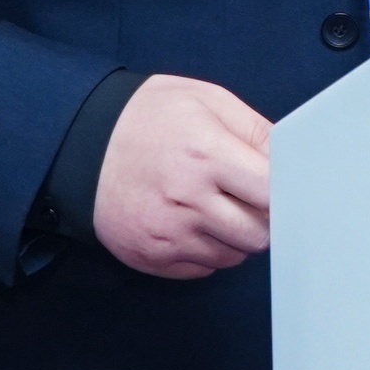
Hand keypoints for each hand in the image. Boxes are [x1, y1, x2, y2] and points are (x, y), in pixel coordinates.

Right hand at [94, 73, 272, 276]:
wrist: (78, 144)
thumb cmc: (146, 117)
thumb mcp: (206, 100)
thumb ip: (255, 129)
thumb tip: (292, 158)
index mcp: (206, 155)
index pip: (272, 193)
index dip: (285, 192)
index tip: (284, 186)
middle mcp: (187, 200)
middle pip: (258, 234)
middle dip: (265, 219)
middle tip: (252, 200)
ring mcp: (167, 234)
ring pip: (233, 255)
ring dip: (236, 236)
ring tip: (218, 207)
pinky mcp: (150, 256)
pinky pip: (203, 269)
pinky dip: (208, 251)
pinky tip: (194, 222)